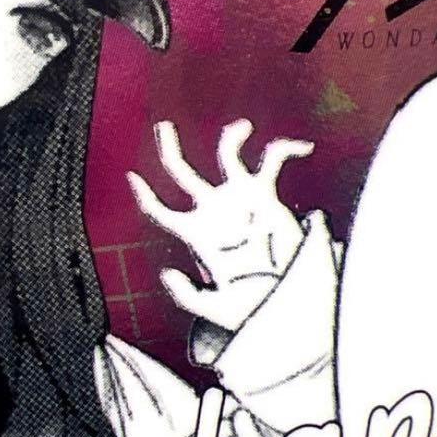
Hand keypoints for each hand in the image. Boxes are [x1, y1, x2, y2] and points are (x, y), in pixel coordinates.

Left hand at [128, 120, 313, 330]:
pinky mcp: (266, 196)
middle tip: (163, 127)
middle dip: (169, 148)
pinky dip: (285, 150)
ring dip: (232, 137)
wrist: (287, 302)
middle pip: (182, 171)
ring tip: (243, 128)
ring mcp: (239, 200)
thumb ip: (188, 297)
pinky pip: (272, 162)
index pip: (161, 210)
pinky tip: (303, 149)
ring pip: (227, 155)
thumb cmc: (251, 307)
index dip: (146, 196)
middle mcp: (213, 210)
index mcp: (196, 233)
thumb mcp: (216, 309)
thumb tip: (167, 272)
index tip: (133, 178)